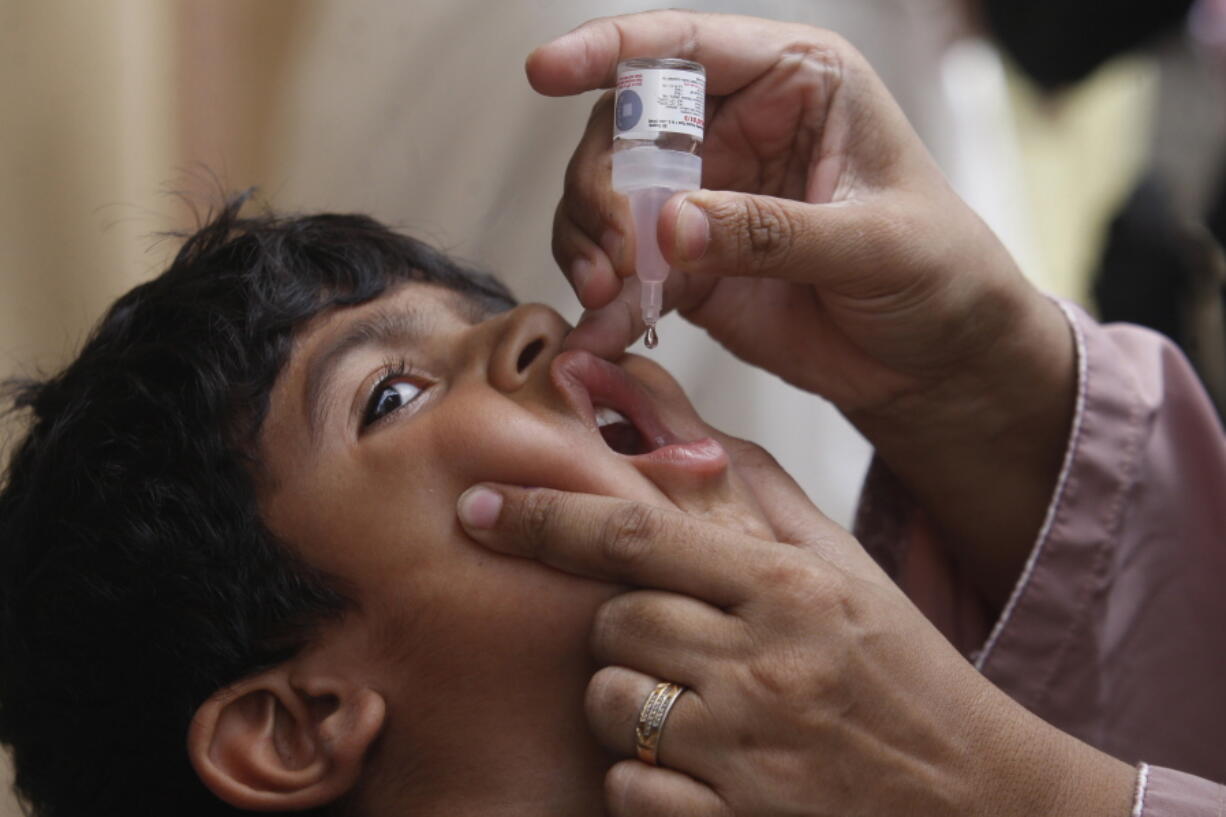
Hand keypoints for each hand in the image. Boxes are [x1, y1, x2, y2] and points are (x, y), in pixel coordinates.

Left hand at [455, 459, 1135, 816]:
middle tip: (670, 643)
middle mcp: (763, 665)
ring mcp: (747, 753)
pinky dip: (645, 783)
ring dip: (627, 705)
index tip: (478, 506)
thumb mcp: (844, 570)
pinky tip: (704, 774)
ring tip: (695, 711)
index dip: (543, 516)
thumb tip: (664, 419)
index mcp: (787, 588)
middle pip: (611, 622)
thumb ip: (753, 491)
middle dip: (615, 628)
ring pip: (609, 706)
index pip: (636, 537)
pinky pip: (629, 791)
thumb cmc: (904, 674)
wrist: (984, 799)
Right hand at [530, 11, 1078, 603]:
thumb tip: (671, 227)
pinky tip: (600, 330)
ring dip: (589, 242)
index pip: (688, 47)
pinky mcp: (687, 265)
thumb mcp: (873, 243)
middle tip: (619, 253)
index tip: (547, 72)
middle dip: (601, 186)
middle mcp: (736, 129)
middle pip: (624, 127)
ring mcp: (704, 199)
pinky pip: (620, 270)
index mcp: (794, 83)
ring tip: (608, 294)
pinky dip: (602, 300)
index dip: (610, 50)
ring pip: (605, 197)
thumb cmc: (938, 273)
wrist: (935, 363)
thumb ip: (773, 231)